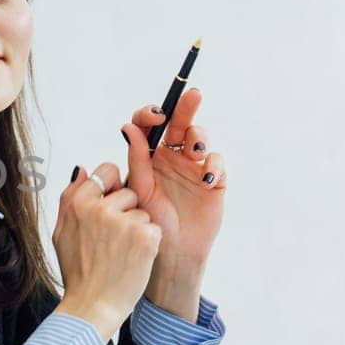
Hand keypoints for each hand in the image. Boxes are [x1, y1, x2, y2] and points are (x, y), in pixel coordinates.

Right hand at [50, 161, 161, 341]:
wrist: (92, 305)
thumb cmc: (78, 272)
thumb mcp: (61, 232)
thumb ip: (70, 197)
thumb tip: (82, 169)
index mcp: (78, 202)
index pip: (107, 169)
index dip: (112, 186)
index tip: (111, 204)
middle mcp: (100, 207)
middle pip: (129, 192)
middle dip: (126, 210)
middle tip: (113, 240)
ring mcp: (124, 221)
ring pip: (143, 212)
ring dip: (137, 229)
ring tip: (121, 253)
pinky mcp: (144, 236)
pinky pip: (154, 228)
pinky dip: (148, 244)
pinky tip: (133, 259)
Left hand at [118, 87, 226, 266]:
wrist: (171, 249)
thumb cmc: (150, 219)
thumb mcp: (140, 187)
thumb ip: (136, 158)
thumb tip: (127, 126)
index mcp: (149, 154)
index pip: (149, 124)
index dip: (151, 114)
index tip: (156, 116)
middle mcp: (172, 155)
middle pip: (180, 122)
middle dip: (186, 106)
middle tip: (192, 94)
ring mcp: (194, 165)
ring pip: (200, 137)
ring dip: (199, 137)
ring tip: (193, 150)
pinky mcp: (214, 179)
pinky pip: (216, 162)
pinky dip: (213, 165)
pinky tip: (205, 178)